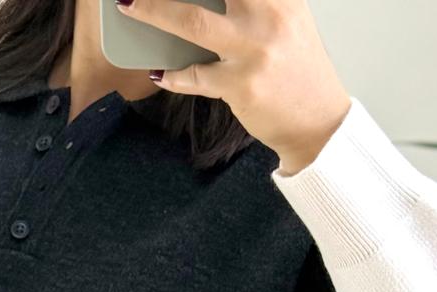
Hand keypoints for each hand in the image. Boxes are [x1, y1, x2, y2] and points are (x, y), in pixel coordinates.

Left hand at [117, 0, 352, 172]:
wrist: (318, 121)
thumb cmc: (297, 71)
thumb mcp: (286, 21)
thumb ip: (256, 4)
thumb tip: (204, 2)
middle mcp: (269, 15)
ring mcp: (254, 51)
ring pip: (192, 23)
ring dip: (154, 12)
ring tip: (130, 5)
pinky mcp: (241, 85)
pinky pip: (195, 76)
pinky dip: (173, 75)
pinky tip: (159, 72)